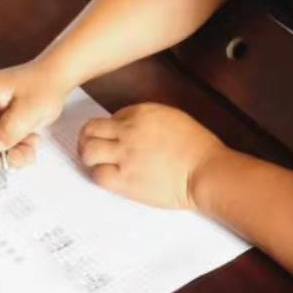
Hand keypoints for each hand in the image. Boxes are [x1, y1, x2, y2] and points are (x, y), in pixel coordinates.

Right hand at [0, 60, 73, 168]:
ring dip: (13, 150)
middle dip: (3, 152)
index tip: (3, 162)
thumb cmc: (45, 85)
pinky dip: (15, 145)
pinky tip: (30, 139)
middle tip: (24, 155)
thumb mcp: (30, 110)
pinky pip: (0, 140)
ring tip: (32, 145)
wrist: (55, 76)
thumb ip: (10, 129)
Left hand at [78, 103, 227, 210]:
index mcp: (141, 113)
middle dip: (87, 138)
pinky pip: (99, 175)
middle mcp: (129, 131)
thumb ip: (147, 119)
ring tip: (95, 162)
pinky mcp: (126, 180)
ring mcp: (125, 156)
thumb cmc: (196, 146)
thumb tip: (128, 127)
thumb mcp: (171, 117)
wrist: (206, 171)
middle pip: (90, 130)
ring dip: (88, 156)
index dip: (111, 129)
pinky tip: (107, 175)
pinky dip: (99, 174)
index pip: (111, 117)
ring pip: (88, 151)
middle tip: (90, 147)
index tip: (114, 138)